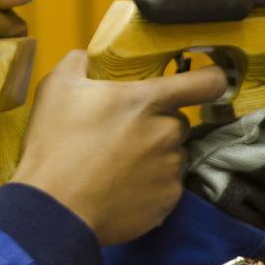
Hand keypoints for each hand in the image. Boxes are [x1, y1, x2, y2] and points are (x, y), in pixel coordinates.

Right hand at [12, 50, 225, 244]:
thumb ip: (80, 61)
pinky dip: (149, 185)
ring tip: (116, 165)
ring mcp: (170, 170)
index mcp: (147, 100)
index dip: (211, 78)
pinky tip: (119, 187)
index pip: (207, 82)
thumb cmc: (54, 143)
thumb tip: (89, 57)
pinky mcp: (167, 202)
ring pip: (171, 155)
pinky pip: (165, 186)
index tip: (206, 81)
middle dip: (156, 123)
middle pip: (178, 121)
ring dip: (153, 155)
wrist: (53, 207)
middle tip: (121, 133)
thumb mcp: (57, 86)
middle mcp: (167, 133)